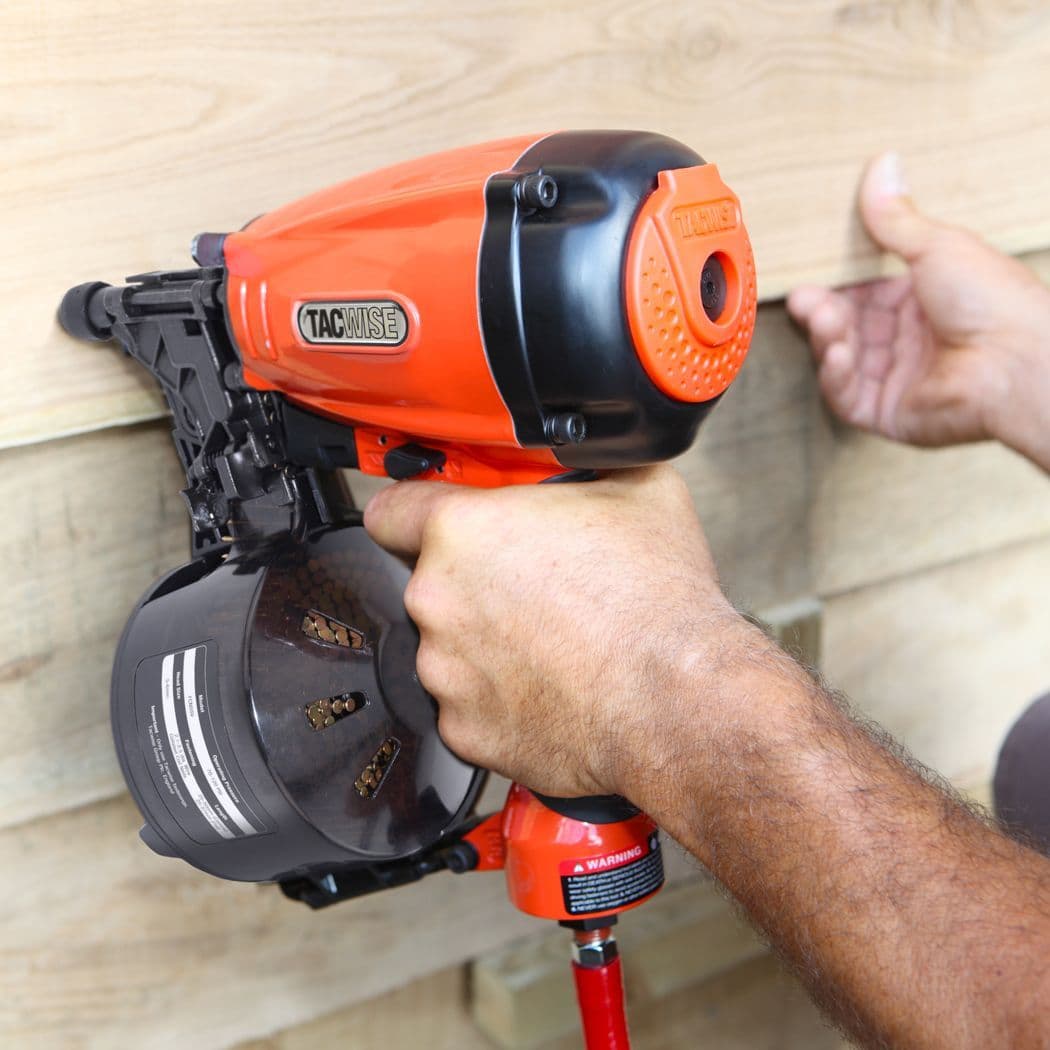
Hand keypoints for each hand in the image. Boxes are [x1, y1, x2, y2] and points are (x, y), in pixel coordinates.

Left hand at [363, 466, 760, 799]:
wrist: (678, 699)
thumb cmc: (656, 601)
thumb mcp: (638, 487)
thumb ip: (590, 462)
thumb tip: (592, 453)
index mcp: (463, 532)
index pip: (390, 510)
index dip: (414, 510)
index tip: (431, 521)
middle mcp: (438, 601)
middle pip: (431, 582)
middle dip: (473, 582)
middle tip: (534, 586)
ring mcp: (446, 672)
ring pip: (450, 647)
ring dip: (485, 643)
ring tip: (551, 642)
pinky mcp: (464, 730)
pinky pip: (470, 704)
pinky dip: (500, 698)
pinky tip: (551, 687)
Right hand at [788, 152, 1049, 465]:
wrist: (1017, 362)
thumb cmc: (994, 301)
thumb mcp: (938, 246)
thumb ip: (895, 217)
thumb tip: (882, 164)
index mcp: (922, 300)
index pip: (863, 292)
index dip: (835, 285)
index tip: (809, 276)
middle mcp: (908, 340)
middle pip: (846, 326)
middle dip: (822, 312)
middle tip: (805, 299)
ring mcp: (897, 378)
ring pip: (842, 360)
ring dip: (827, 339)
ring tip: (824, 322)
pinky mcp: (888, 413)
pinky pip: (847, 397)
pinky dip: (836, 376)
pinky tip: (838, 355)